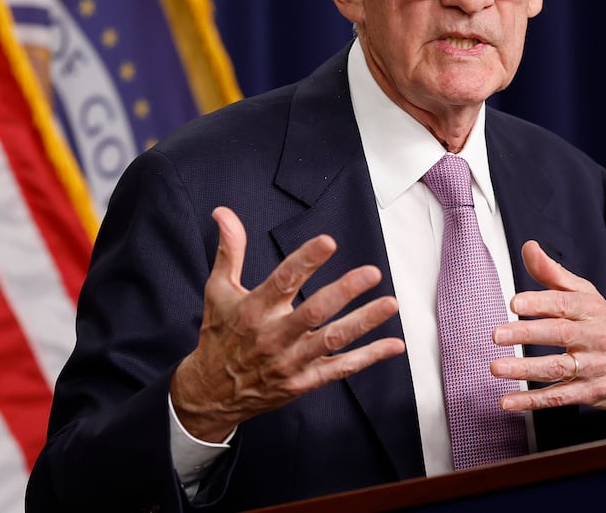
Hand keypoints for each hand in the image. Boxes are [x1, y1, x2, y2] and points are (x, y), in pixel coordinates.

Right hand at [169, 207, 405, 441]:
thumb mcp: (218, 291)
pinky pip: (339, 369)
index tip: (328, 242)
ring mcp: (290, 361)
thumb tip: (224, 212)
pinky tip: (393, 344)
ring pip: (332, 340)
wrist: (212, 393)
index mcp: (253, 310)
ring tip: (390, 304)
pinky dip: (368, 357)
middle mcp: (273, 336)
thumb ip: (229, 250)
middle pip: (314, 312)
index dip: (306, 260)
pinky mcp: (302, 382)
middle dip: (344, 291)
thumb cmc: (219, 335)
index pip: (282, 280)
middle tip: (371, 272)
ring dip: (364, 322)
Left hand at [489, 240, 605, 416]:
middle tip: (497, 334)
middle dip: (527, 334)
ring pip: (557, 368)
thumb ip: (552, 273)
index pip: (564, 304)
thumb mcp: (585, 295)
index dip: (539, 303)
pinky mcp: (590, 392)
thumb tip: (529, 247)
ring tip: (496, 367)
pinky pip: (559, 398)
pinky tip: (508, 401)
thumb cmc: (604, 325)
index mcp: (590, 310)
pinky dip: (532, 401)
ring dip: (525, 370)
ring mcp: (593, 367)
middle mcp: (594, 337)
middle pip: (560, 334)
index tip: (515, 303)